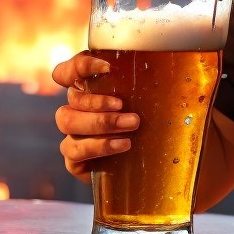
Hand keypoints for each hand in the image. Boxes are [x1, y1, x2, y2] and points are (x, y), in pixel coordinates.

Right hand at [52, 52, 138, 183]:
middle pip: (71, 99)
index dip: (80, 66)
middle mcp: (76, 110)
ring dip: (100, 122)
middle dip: (98, 102)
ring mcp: (72, 135)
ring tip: (130, 125)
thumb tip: (166, 72)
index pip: (67, 72)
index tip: (107, 68)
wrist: (145, 167)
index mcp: (88, 91)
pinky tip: (121, 145)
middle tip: (125, 107)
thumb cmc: (147, 127)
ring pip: (67, 122)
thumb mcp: (147, 104)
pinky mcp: (73, 159)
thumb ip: (145, 87)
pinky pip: (74, 150)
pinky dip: (99, 146)